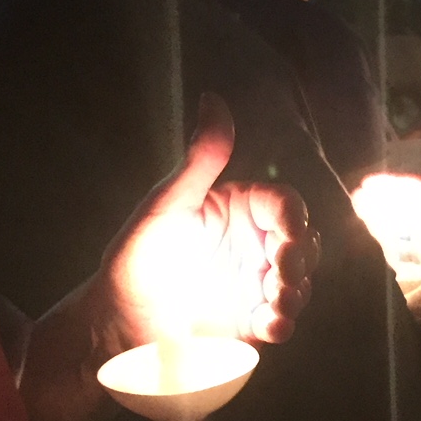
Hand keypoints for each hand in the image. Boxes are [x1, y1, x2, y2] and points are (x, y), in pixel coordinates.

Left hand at [101, 94, 318, 347]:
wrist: (116, 322)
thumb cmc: (135, 258)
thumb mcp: (167, 204)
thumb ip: (200, 158)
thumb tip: (212, 97)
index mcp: (239, 209)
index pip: (285, 204)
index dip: (292, 217)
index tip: (286, 232)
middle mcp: (254, 244)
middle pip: (304, 242)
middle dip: (299, 256)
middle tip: (280, 271)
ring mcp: (256, 284)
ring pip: (301, 281)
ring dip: (296, 290)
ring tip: (277, 301)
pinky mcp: (253, 322)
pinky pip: (283, 319)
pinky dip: (284, 321)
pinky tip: (272, 323)